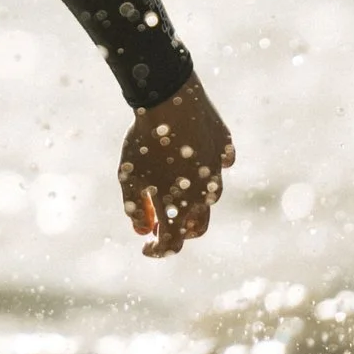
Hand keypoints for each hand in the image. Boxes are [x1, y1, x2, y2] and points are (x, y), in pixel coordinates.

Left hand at [118, 76, 233, 258]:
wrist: (170, 101)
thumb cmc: (145, 143)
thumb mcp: (129, 177)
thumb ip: (135, 207)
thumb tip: (142, 230)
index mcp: (178, 207)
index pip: (172, 244)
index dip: (158, 251)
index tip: (147, 248)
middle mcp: (203, 195)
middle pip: (197, 228)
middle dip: (180, 232)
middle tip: (163, 223)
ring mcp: (217, 171)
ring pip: (211, 198)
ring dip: (194, 202)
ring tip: (176, 191)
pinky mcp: (224, 148)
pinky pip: (222, 163)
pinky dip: (210, 167)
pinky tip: (196, 160)